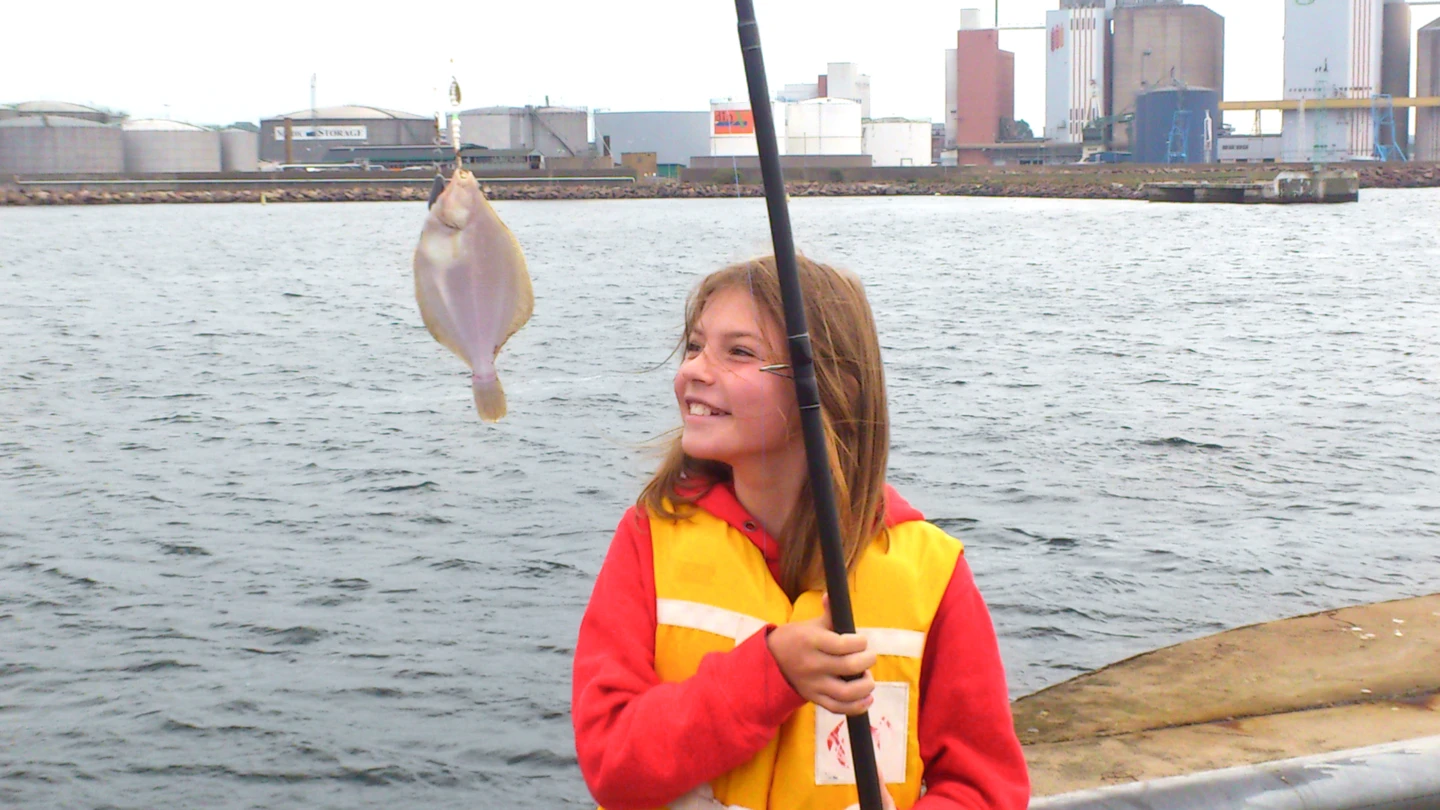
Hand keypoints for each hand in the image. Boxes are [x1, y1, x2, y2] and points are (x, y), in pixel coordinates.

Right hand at [766, 593, 876, 715]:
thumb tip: (832, 594)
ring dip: (865, 685)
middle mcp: (813, 664)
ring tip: (868, 677)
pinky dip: (857, 706)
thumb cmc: (796, 639)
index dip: (860, 642)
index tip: (862, 641)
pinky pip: (838, 708)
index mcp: (812, 641)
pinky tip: (866, 698)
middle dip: (867, 661)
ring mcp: (814, 684)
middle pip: (849, 667)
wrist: (770, 662)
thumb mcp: (810, 624)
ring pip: (846, 692)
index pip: (844, 644)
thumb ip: (828, 613)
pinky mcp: (814, 698)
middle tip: (869, 656)